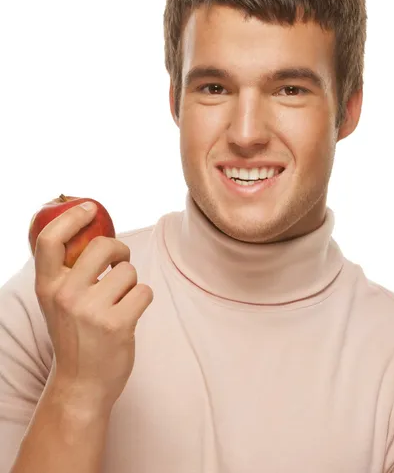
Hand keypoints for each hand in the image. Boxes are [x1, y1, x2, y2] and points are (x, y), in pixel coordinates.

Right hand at [34, 201, 152, 413]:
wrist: (81, 385)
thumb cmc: (74, 335)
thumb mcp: (58, 302)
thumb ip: (68, 271)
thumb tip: (91, 229)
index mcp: (48, 286)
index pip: (49, 240)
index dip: (71, 217)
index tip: (89, 208)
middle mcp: (65, 295)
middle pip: (103, 245)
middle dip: (120, 250)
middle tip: (120, 262)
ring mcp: (91, 311)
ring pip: (129, 270)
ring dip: (131, 283)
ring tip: (119, 303)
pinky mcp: (118, 325)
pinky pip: (144, 291)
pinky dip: (142, 299)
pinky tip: (129, 315)